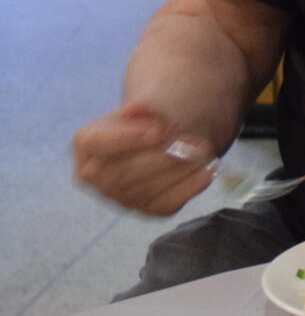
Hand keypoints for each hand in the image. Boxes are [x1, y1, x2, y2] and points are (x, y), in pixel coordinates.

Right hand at [71, 100, 213, 215]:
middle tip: (191, 140)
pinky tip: (207, 170)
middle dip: (161, 156)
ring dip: (178, 170)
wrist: (168, 137)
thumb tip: (142, 107)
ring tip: (202, 149)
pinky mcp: (147, 209)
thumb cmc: (152, 118)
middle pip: (122, 172)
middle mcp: (94, 176)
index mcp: (86, 143)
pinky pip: (166, 204)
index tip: (158, 131)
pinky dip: (189, 186)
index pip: (95, 144)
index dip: (126, 139)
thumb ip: (146, 107)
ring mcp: (119, 197)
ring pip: (145, 190)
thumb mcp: (148, 106)